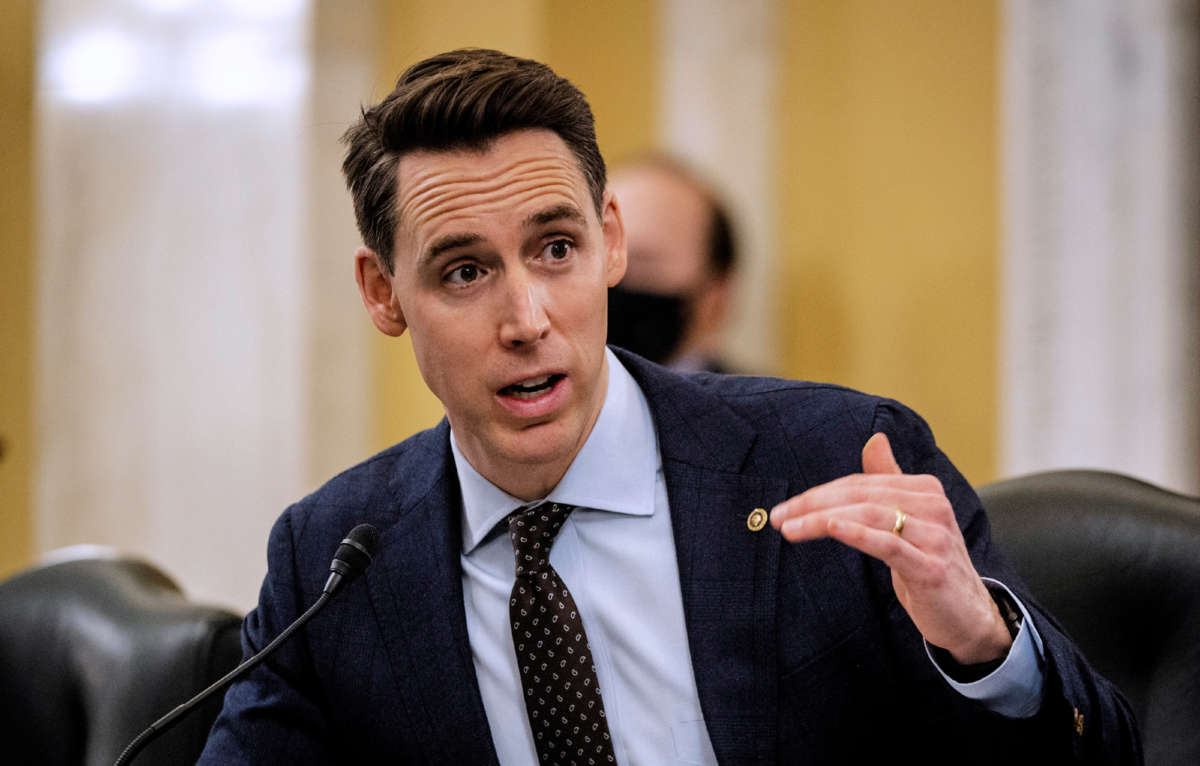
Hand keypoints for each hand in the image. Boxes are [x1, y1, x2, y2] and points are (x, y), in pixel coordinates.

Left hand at [769, 433, 1011, 664]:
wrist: (968, 616)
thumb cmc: (929, 564)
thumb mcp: (909, 520)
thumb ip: (890, 480)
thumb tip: (875, 439)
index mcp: (925, 489)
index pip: (861, 484)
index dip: (820, 493)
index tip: (786, 507)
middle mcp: (933, 506)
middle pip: (861, 496)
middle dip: (813, 504)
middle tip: (777, 516)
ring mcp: (935, 536)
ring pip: (869, 515)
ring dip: (822, 519)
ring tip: (789, 529)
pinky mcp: (931, 567)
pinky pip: (888, 544)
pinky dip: (857, 533)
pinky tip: (830, 528)